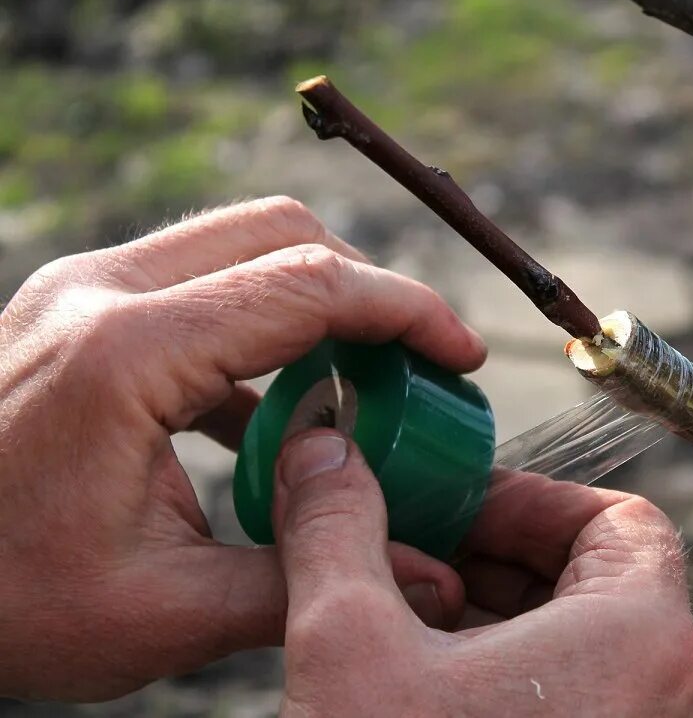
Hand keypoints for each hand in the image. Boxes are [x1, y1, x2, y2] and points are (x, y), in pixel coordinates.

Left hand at [0, 197, 485, 700]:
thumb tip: (433, 579)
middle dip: (369, 289)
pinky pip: (198, 284)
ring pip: (241, 243)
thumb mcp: (160, 613)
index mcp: (125, 353)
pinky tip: (275, 412)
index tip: (463, 357)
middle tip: (417, 367)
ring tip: (357, 389)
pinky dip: (261, 327)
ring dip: (316, 301)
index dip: (408, 313)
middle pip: (282, 232)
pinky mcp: (76, 307)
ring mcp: (81, 289)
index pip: (309, 286)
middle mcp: (100, 292)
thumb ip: (305, 581)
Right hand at [273, 430, 692, 716]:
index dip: (532, 500)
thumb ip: (338, 532)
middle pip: (604, 580)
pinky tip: (434, 691)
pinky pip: (584, 705)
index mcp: (644, 637)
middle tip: (420, 555)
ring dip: (504, 620)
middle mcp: (673, 697)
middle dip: (503, 557)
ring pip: (590, 648)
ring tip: (413, 624)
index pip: (622, 519)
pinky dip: (518, 681)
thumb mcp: (348, 647)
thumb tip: (323, 456)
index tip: (458, 508)